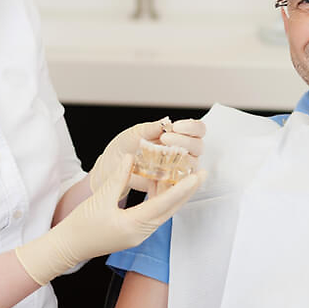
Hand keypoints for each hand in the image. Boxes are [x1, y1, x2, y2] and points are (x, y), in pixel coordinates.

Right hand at [16, 157, 205, 284]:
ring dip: (174, 193)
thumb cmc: (81, 225)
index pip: (164, 204)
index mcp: (134, 225)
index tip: (197, 176)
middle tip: (201, 173)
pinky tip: (162, 183)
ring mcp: (139, 234)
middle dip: (187, 190)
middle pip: (170, 208)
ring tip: (186, 175)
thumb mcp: (101, 197)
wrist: (68, 247)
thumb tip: (133, 157)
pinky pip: (154, 213)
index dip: (182, 188)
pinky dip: (161, 198)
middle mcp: (141, 232)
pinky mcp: (134, 232)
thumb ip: (119, 176)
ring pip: (163, 211)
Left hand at [89, 118, 205, 196]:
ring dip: (181, 159)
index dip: (192, 127)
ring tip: (161, 156)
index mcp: (177, 136)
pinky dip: (173, 178)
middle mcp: (181, 152)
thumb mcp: (136, 132)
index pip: (197, 130)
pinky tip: (161, 173)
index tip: (176, 126)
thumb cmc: (124, 147)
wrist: (110, 166)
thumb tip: (167, 122)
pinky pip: (180, 184)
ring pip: (192, 165)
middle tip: (165, 139)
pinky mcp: (169, 185)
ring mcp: (177, 170)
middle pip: (199, 147)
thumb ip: (153, 128)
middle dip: (186, 141)